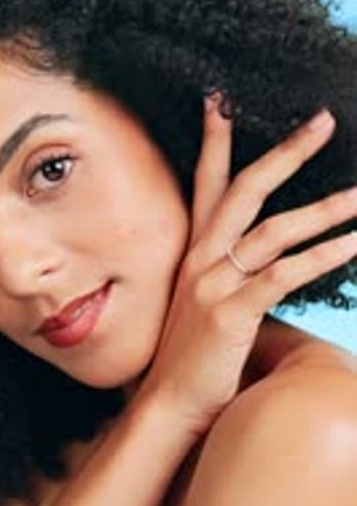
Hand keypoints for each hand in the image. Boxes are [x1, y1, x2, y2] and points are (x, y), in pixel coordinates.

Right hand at [137, 99, 356, 435]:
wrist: (168, 405)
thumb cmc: (190, 359)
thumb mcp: (200, 307)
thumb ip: (223, 278)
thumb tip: (258, 266)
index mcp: (192, 255)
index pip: (206, 186)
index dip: (215, 142)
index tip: (223, 101)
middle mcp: (200, 260)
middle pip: (245, 190)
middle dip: (286, 153)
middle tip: (323, 121)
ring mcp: (213, 285)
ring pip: (275, 230)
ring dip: (325, 208)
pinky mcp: (231, 313)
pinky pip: (284, 274)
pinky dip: (323, 256)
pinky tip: (354, 242)